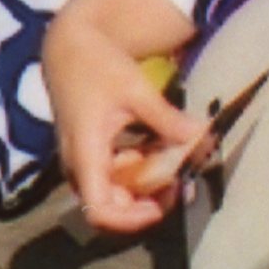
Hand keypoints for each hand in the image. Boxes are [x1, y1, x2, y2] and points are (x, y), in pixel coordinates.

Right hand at [48, 0, 212, 238]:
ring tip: (176, 163)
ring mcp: (85, 160)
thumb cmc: (97, 65)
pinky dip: (141, 168)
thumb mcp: (135, 89)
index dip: (129, 220)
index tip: (159, 206)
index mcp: (86, 154)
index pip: (98, 211)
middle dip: (146, 202)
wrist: (69, 47)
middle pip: (111, 207)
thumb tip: (199, 135)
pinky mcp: (93, 153)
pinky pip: (117, 174)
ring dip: (146, 185)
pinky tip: (161, 147)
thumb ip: (165, 117)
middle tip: (178, 186)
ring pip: (116, 191)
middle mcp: (80, 165)